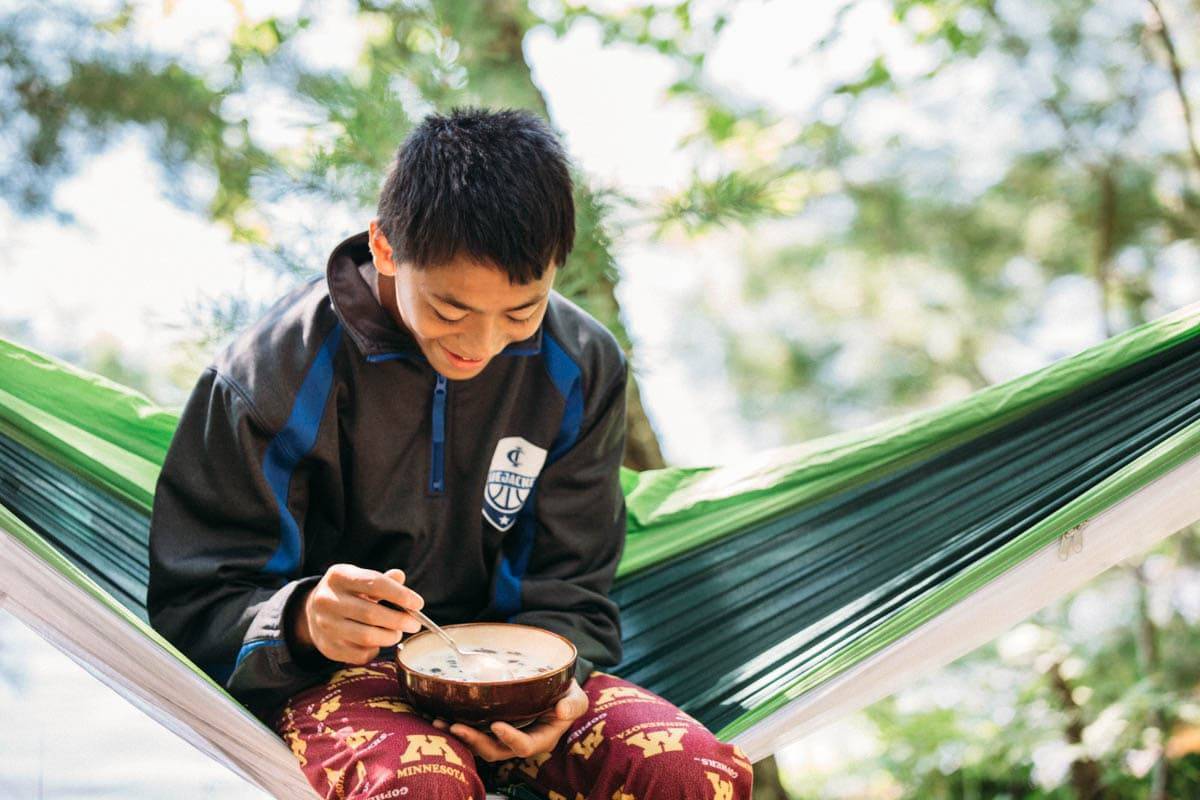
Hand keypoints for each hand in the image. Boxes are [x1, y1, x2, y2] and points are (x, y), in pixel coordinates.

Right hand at [293, 565, 423, 663]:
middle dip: (399, 620)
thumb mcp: (361, 579)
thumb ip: (382, 580)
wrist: (312, 611)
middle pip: (371, 614)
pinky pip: (360, 654)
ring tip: (397, 632)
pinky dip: (376, 649)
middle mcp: (327, 600)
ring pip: (367, 637)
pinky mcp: (328, 647)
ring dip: (390, 636)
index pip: (374, 584)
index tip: (418, 604)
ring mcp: (325, 626)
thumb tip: (400, 576)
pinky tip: (378, 642)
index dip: (400, 595)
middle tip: (414, 623)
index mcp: (339, 577)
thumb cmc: (348, 592)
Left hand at [432, 679, 587, 761]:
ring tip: (440, 723)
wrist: (555, 691)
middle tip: (456, 727)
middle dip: (475, 740)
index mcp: (541, 738)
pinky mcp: (491, 729)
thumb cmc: (566, 695)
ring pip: (479, 744)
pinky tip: (438, 717)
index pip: (524, 746)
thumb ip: (573, 704)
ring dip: (459, 736)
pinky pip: (473, 732)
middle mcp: (519, 742)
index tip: (497, 724)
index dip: (510, 738)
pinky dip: (455, 726)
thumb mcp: (577, 697)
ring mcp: (503, 737)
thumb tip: (563, 710)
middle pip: (495, 750)